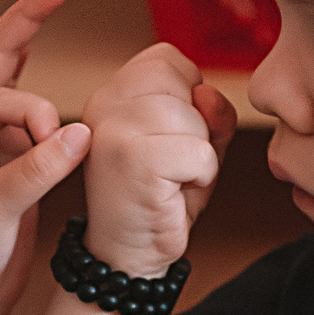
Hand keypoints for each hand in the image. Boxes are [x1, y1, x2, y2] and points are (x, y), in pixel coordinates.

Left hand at [0, 0, 92, 314]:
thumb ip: (37, 170)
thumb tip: (83, 132)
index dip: (34, 117)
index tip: (57, 148)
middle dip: (24, 19)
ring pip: (7, 77)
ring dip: (29, 40)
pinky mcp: (5, 160)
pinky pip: (27, 110)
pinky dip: (45, 83)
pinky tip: (51, 47)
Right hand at [77, 43, 235, 275]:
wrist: (126, 256)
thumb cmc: (160, 198)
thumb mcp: (193, 142)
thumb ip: (209, 110)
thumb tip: (206, 94)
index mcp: (111, 93)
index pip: (169, 58)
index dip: (187, 96)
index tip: (166, 136)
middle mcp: (103, 103)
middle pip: (184, 82)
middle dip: (196, 126)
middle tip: (169, 163)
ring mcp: (113, 130)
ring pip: (195, 118)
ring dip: (200, 154)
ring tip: (170, 179)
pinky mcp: (132, 159)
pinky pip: (201, 152)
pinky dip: (201, 177)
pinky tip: (172, 194)